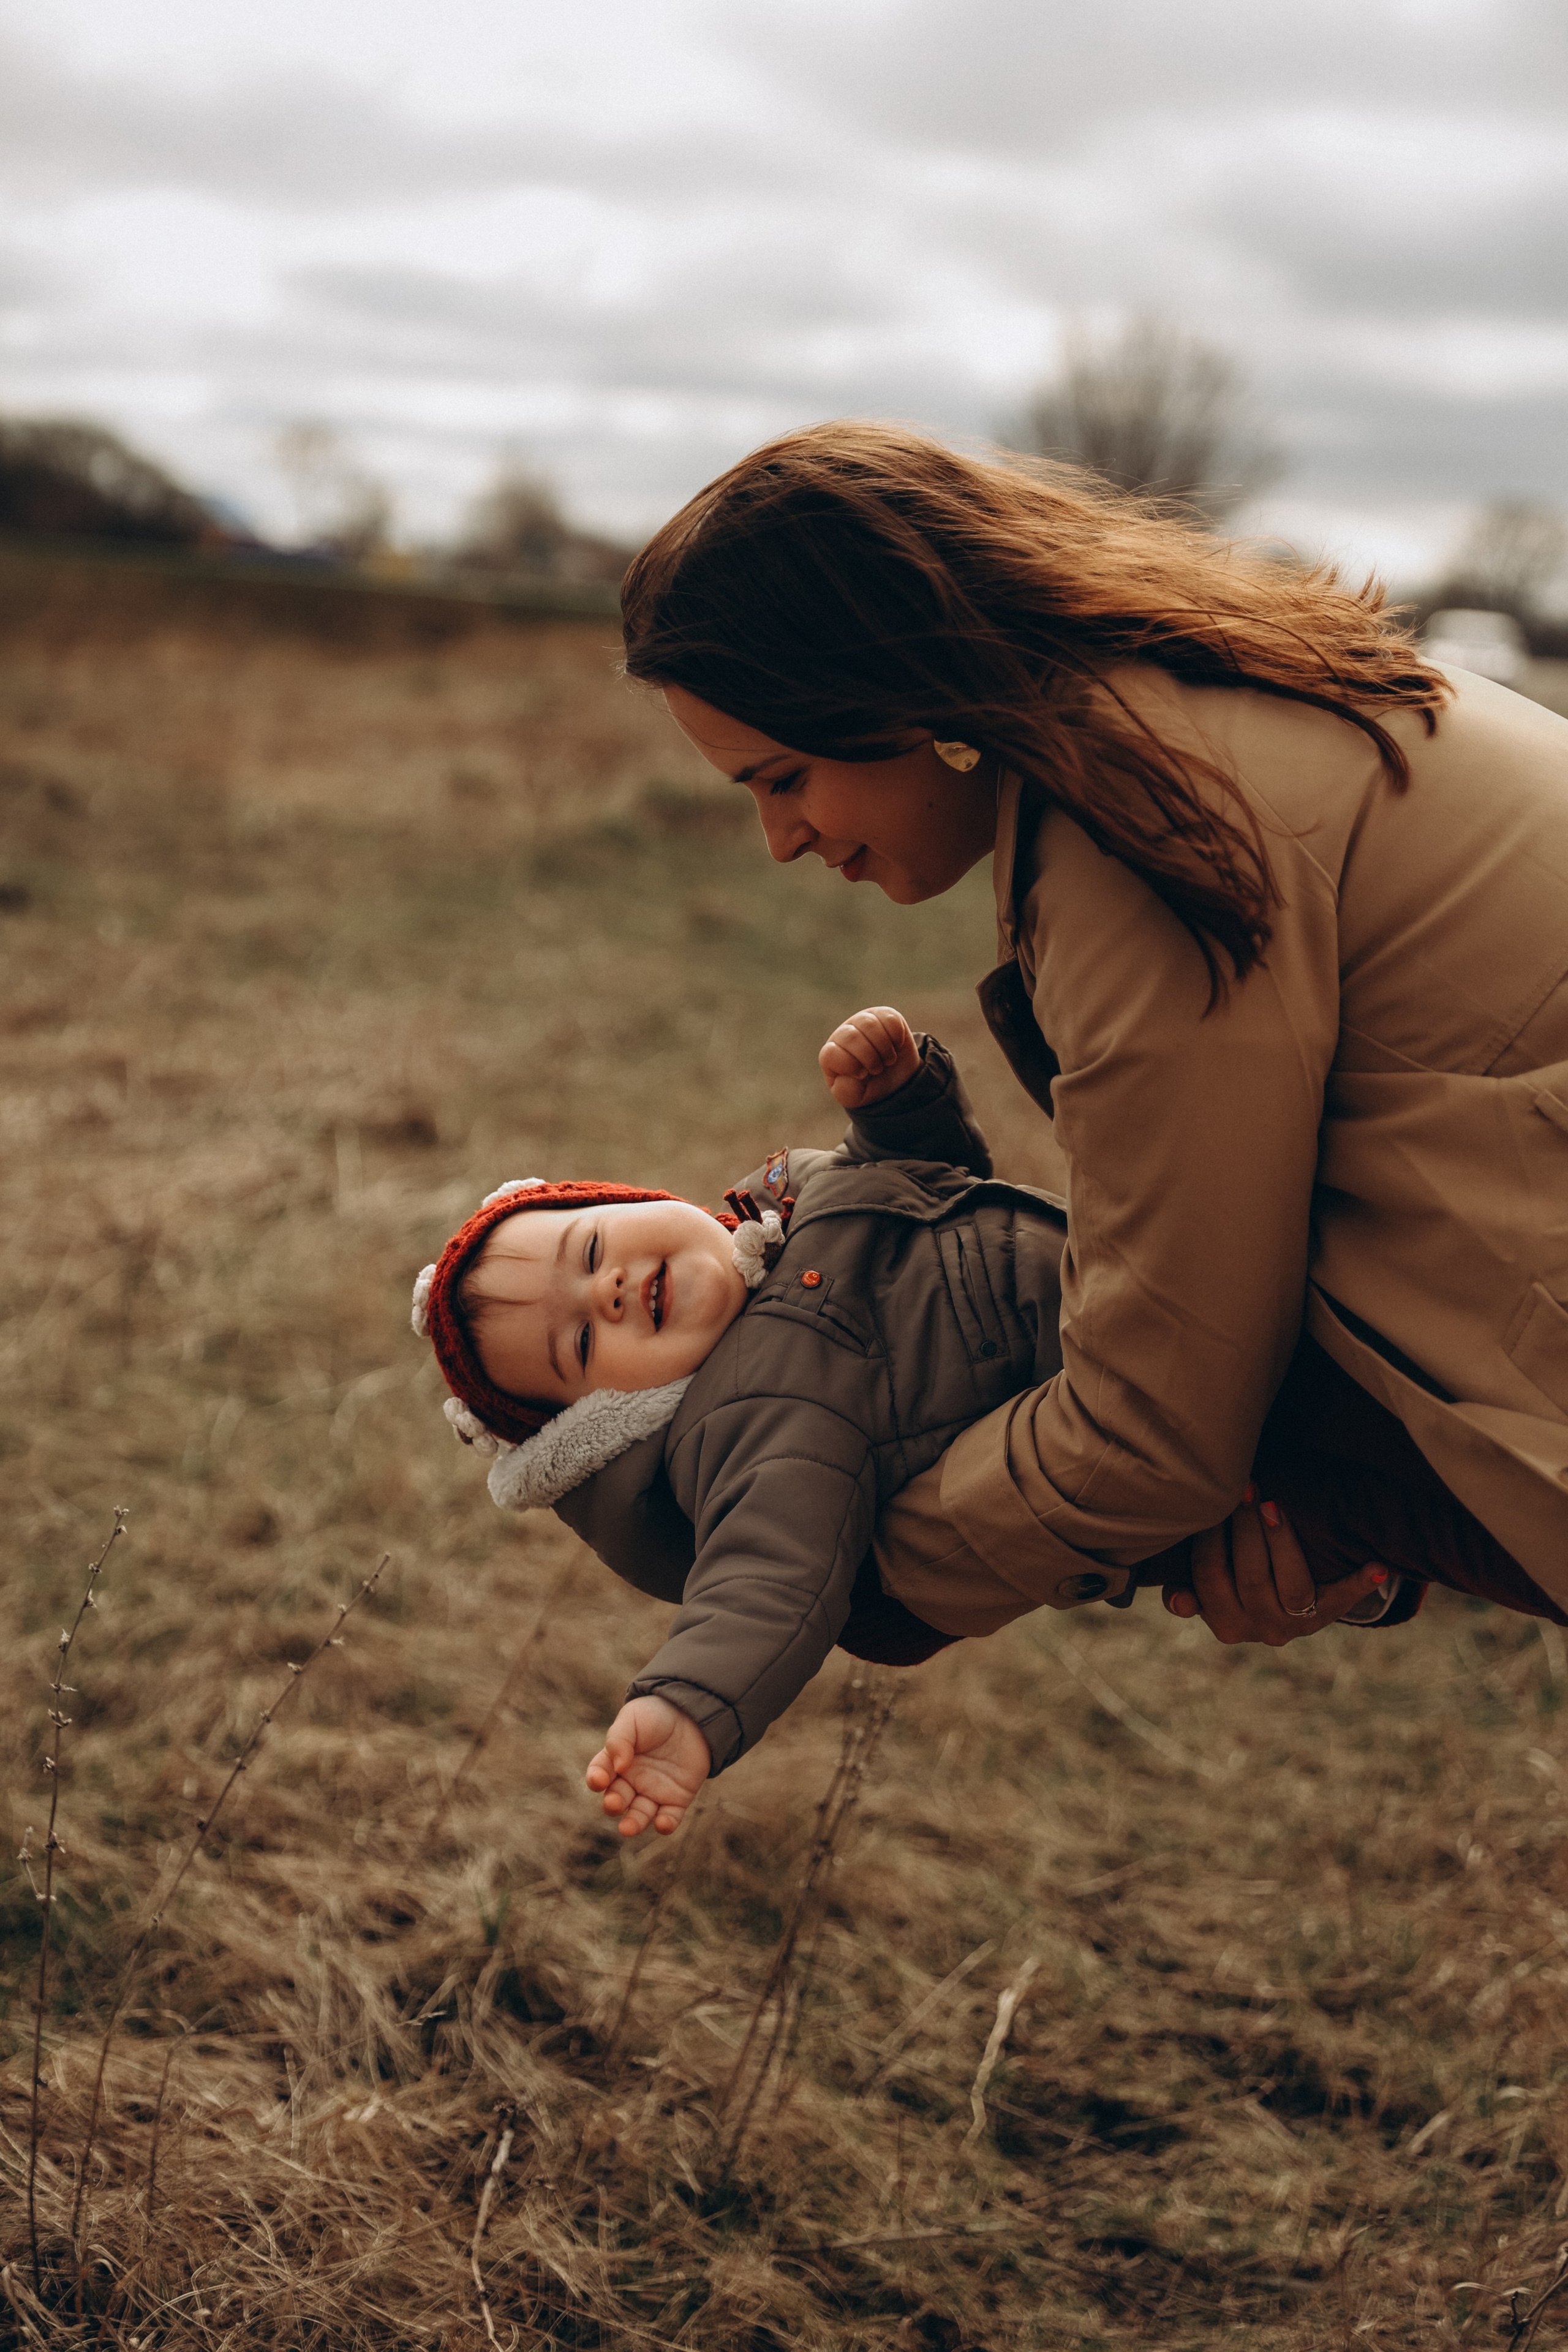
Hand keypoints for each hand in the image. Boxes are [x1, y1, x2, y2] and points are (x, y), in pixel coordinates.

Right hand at [585, 1695, 709, 1836]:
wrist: (692, 1713)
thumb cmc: (656, 1714)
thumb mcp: (633, 1718)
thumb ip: (619, 1739)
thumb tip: (618, 1767)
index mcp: (615, 1761)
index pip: (600, 1774)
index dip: (596, 1778)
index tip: (599, 1779)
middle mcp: (631, 1780)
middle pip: (617, 1799)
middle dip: (613, 1804)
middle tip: (614, 1802)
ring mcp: (653, 1791)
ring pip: (639, 1814)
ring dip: (633, 1823)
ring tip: (628, 1828)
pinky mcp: (676, 1798)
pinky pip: (669, 1817)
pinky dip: (665, 1824)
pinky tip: (662, 1823)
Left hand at [819, 1006, 920, 1109]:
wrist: (895, 1079)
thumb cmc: (869, 1087)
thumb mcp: (855, 1097)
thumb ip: (846, 1091)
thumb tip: (848, 1075)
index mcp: (831, 1054)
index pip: (831, 1053)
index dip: (851, 1066)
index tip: (863, 1076)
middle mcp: (844, 1034)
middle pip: (851, 1036)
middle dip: (870, 1058)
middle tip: (878, 1069)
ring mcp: (863, 1021)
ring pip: (869, 1023)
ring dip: (884, 1048)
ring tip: (888, 1060)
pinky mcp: (883, 1015)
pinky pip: (890, 1018)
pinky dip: (897, 1036)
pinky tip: (896, 1046)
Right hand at [1163, 1492, 1390, 1645]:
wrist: (1283, 1607)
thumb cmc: (1233, 1580)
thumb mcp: (1207, 1587)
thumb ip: (1187, 1587)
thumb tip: (1180, 1601)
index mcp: (1224, 1623)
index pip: (1209, 1576)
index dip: (1209, 1537)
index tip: (1212, 1500)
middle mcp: (1260, 1630)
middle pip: (1250, 1577)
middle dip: (1246, 1528)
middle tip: (1246, 1487)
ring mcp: (1296, 1625)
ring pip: (1292, 1585)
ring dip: (1284, 1542)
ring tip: (1275, 1505)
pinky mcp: (1327, 1615)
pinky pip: (1344, 1599)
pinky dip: (1361, 1583)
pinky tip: (1378, 1565)